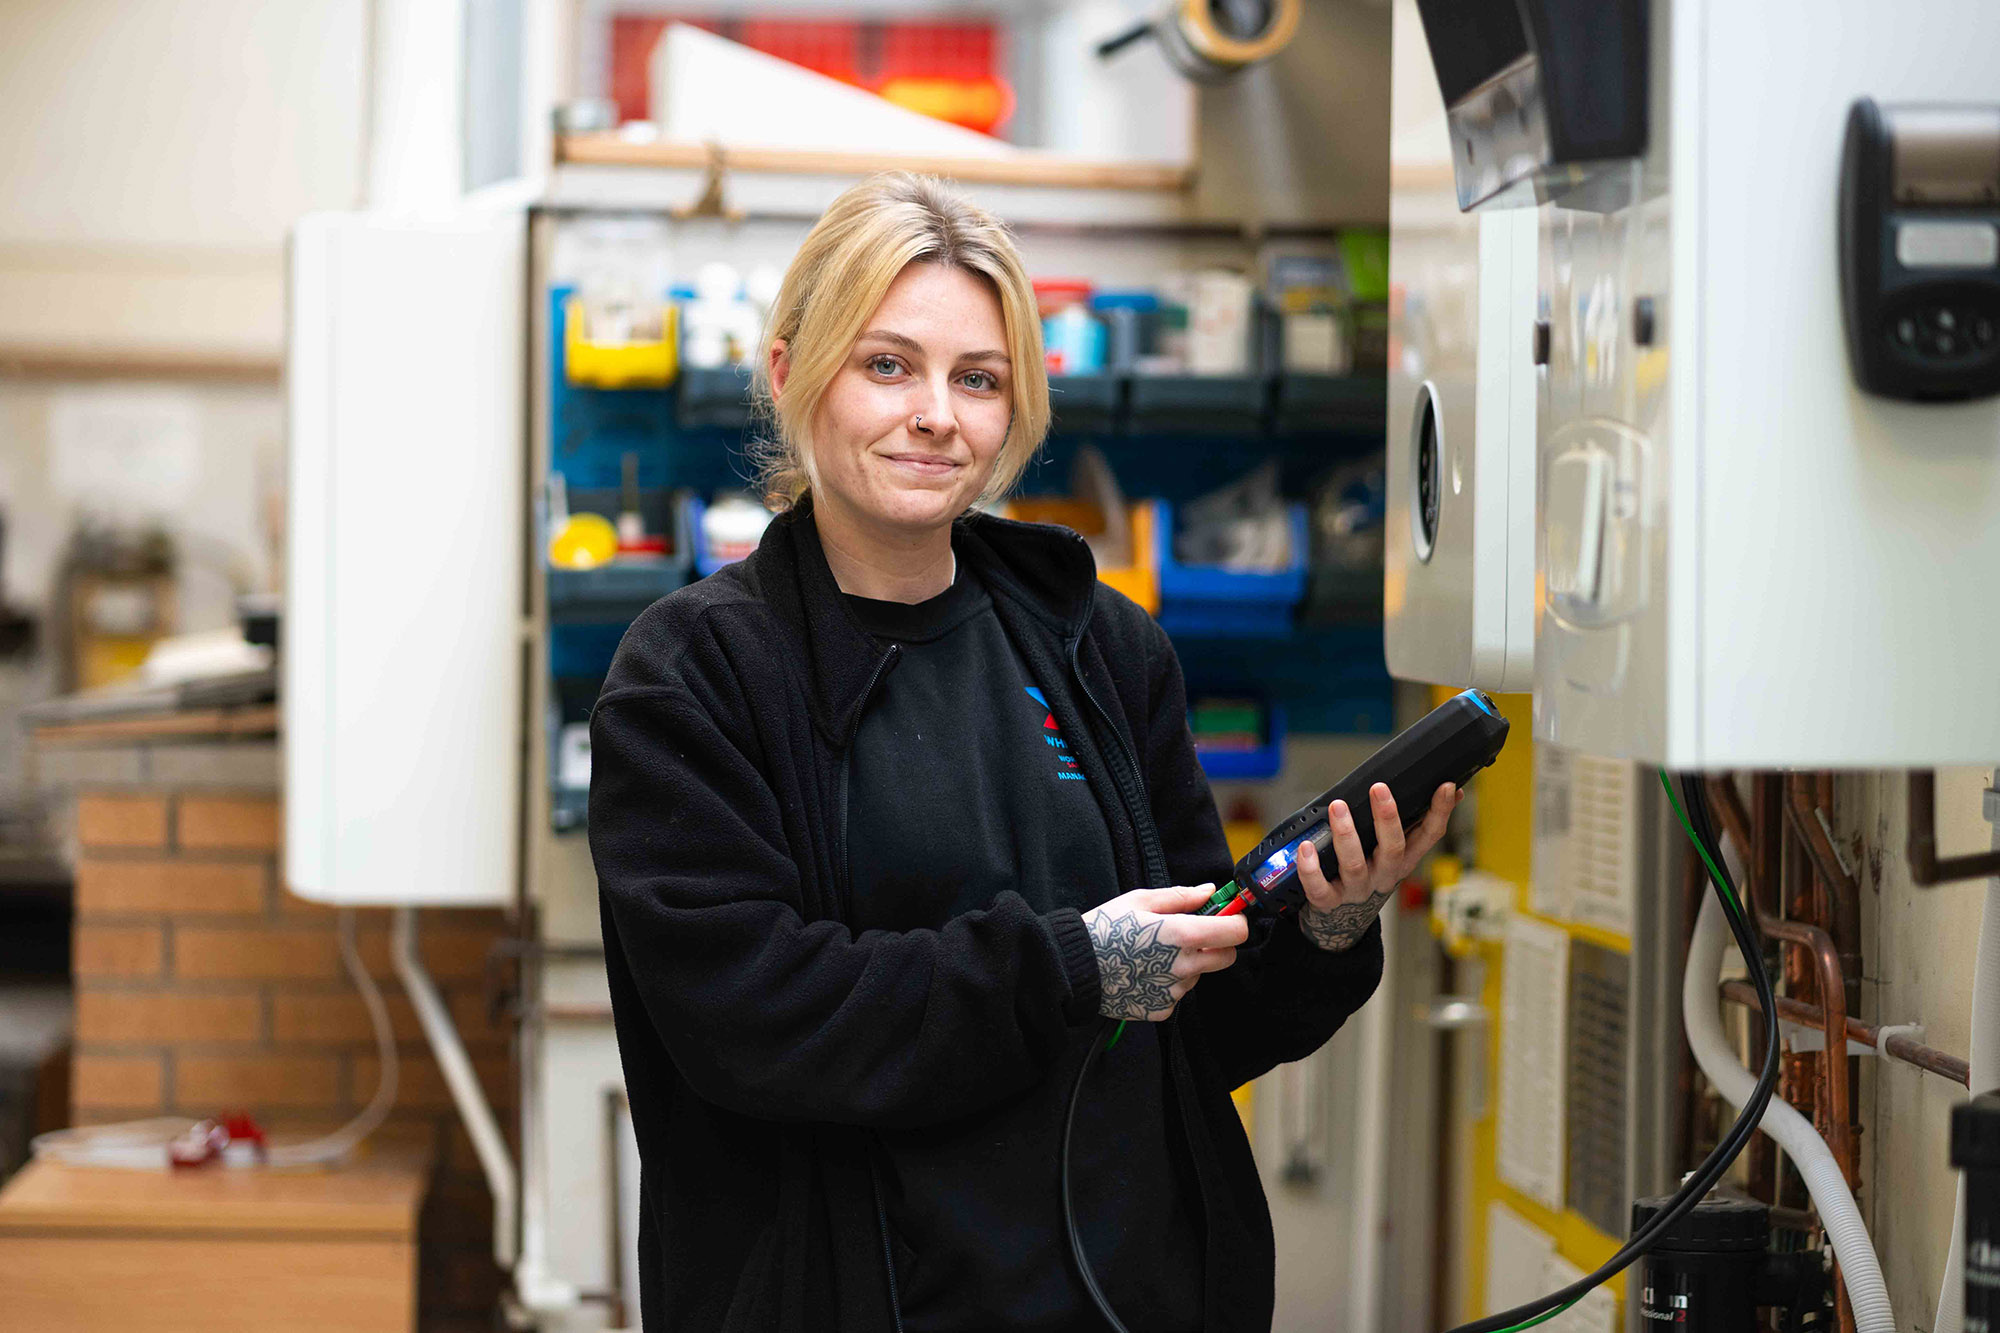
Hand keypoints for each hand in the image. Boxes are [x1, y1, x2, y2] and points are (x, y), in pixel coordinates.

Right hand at [1084, 885, 1249, 1021]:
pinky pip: (1178, 993)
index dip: (1235, 921)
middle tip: (1194, 934)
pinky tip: (1144, 972)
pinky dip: (1168, 982)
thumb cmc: (1105, 929)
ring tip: (1154, 953)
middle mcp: (1183, 967)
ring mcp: (1174, 991)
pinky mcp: (1162, 1009)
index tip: (1227, 916)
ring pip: (1200, 975)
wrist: (1075, 969)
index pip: (1235, 932)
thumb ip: (1181, 897)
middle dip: (1219, 943)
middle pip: (1227, 957)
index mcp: (1181, 934)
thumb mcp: (1140, 900)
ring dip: (1189, 963)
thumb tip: (1210, 892)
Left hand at [1295, 782, 1461, 951]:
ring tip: (1338, 807)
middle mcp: (1383, 875)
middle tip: (1379, 788)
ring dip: (1346, 834)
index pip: (1429, 836)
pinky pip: (1319, 888)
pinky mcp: (1328, 902)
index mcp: (1403, 860)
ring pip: (1355, 864)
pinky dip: (1311, 868)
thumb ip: (1417, 824)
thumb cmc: (1370, 873)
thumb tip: (1451, 791)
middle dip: (1387, 818)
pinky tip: (1305, 848)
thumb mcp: (1397, 852)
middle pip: (1393, 848)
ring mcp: (1357, 890)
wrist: (1342, 922)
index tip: (1443, 786)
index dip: (1439, 812)